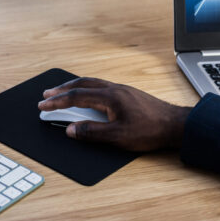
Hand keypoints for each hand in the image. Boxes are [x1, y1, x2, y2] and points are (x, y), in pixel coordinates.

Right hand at [38, 77, 191, 151]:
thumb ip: (91, 133)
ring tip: (62, 92)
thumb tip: (71, 130)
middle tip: (46, 94)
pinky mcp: (127, 94)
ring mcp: (121, 90)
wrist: (176, 125)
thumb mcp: (118, 136)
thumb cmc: (151, 130)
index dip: (57, 101)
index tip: (43, 105)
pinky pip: (100, 86)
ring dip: (74, 87)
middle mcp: (114, 89)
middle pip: (81, 84)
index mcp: (109, 97)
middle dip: (61, 89)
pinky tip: (87, 95)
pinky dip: (87, 88)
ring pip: (91, 83)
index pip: (76, 97)